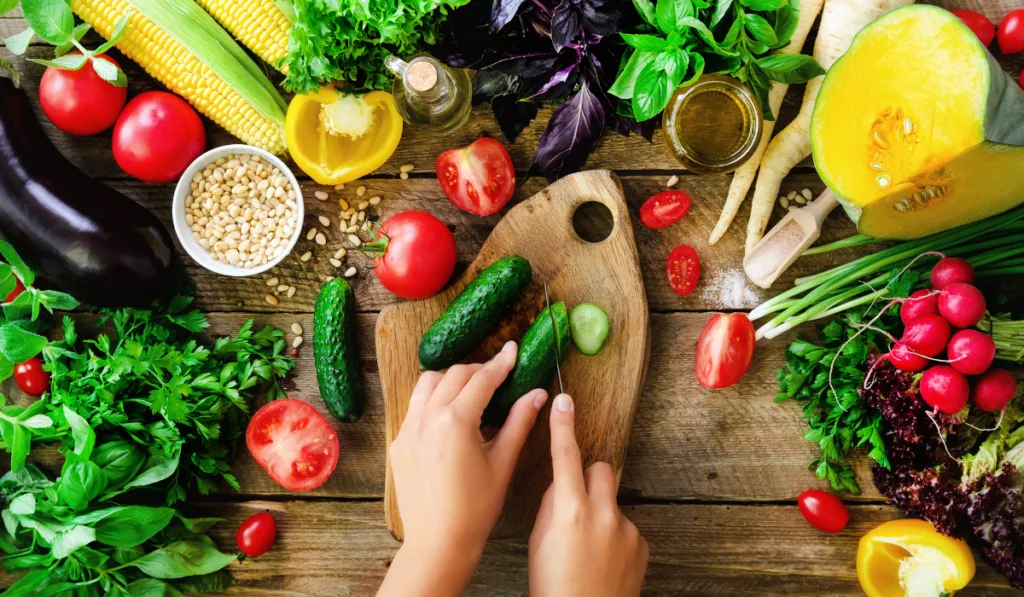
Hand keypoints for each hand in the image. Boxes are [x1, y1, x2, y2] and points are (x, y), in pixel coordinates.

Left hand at [378, 341, 547, 596]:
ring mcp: (408, 429)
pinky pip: (414, 407)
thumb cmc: (475, 509)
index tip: (513, 350)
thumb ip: (519, 422)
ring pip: (427, 385)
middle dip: (478, 370)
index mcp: (455, 421)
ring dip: (450, 379)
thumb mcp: (503, 462)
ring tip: (471, 390)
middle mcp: (426, 418)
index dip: (501, 363)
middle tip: (498, 373)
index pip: (482, 379)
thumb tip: (536, 394)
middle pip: (454, 375)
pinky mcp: (398, 443)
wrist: (438, 542)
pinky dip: (432, 400)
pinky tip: (449, 415)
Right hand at [529, 394, 648, 596]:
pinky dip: (614, 540)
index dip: (563, 426)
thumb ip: (552, 507)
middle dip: (588, 480)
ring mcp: (626, 528)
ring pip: (611, 504)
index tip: (564, 401)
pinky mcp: (641, 544)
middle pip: (600, 470)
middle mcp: (602, 513)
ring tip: (589, 550)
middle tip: (576, 506)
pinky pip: (625, 528)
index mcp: (569, 511)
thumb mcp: (540, 542)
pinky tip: (604, 563)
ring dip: (600, 516)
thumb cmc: (553, 586)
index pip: (565, 456)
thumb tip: (562, 488)